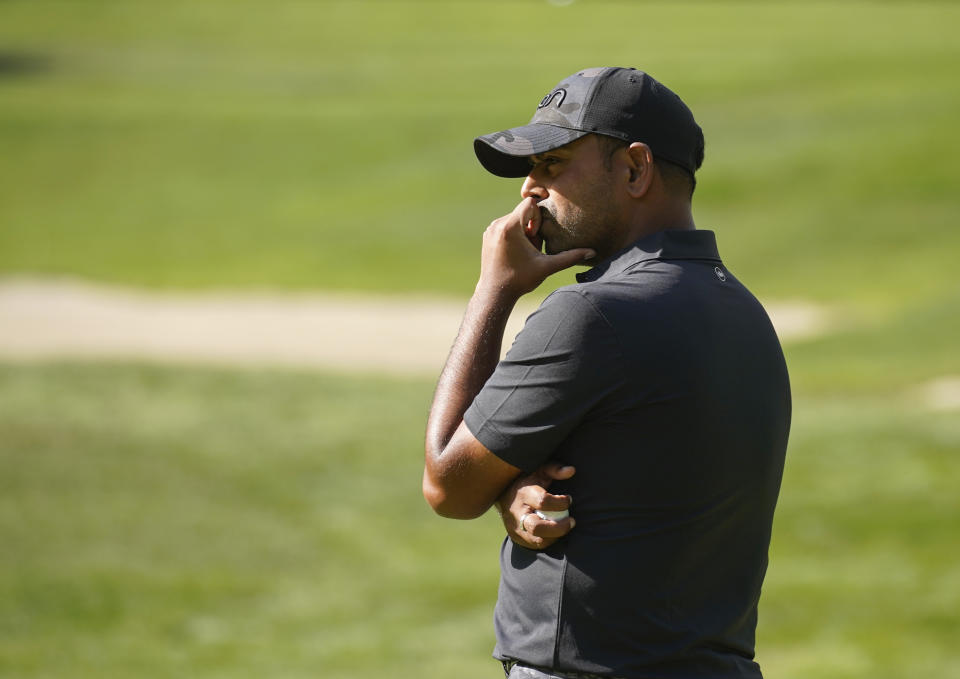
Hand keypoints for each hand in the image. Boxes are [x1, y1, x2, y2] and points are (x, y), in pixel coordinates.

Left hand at [478, 198, 594, 297]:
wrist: (495, 294)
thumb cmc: (520, 280)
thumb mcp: (547, 267)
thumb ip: (570, 257)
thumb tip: (592, 252)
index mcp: (510, 227)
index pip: (530, 203)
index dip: (538, 217)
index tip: (537, 237)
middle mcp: (497, 224)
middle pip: (522, 212)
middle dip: (531, 227)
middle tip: (532, 248)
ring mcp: (490, 229)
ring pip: (514, 218)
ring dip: (523, 231)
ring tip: (524, 251)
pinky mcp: (488, 235)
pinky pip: (505, 225)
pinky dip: (514, 234)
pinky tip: (516, 252)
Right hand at [495, 462, 575, 548]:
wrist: (504, 495)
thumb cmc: (528, 481)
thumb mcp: (539, 471)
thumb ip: (555, 469)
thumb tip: (571, 470)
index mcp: (523, 494)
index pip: (543, 502)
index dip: (560, 502)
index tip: (569, 499)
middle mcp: (517, 512)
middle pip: (537, 527)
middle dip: (559, 527)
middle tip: (572, 521)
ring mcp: (515, 527)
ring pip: (537, 540)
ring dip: (556, 536)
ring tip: (566, 526)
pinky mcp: (517, 537)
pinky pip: (536, 544)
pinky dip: (549, 540)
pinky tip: (556, 531)